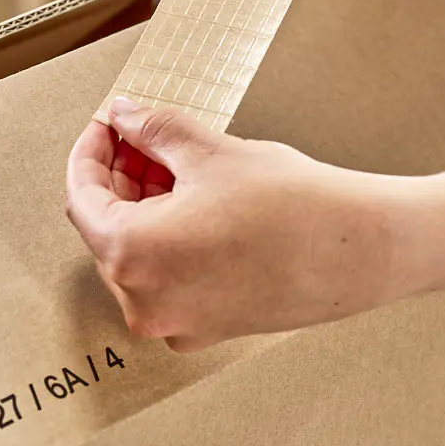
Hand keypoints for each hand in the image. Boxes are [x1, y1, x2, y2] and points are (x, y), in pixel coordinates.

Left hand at [65, 97, 428, 352]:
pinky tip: (199, 203)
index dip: (92, 151)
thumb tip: (124, 116)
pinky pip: (168, 279)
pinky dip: (171, 239)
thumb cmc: (293, 205)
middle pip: (107, 228)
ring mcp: (175, 322)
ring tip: (177, 163)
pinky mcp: (206, 329)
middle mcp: (144, 301)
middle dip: (121, 177)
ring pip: (137, 255)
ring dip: (146, 206)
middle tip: (145, 135)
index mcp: (132, 255)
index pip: (82, 196)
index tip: (109, 124)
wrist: (362, 252)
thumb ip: (153, 130)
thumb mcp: (210, 151)